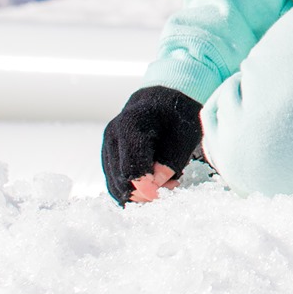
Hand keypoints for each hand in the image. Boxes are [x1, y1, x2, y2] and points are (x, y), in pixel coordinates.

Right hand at [102, 85, 203, 205]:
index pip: (131, 166)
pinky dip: (132, 189)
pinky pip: (114, 181)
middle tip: (172, 186)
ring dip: (139, 192)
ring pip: (115, 184)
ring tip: (166, 183)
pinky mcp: (107, 156)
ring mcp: (106, 146)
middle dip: (145, 191)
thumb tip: (154, 187)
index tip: (163, 192)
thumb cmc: (177, 115)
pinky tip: (154, 184)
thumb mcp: (186, 133)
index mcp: (131, 124)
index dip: (146, 186)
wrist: (162, 101)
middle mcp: (112, 135)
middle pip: (120, 178)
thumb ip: (171, 160)